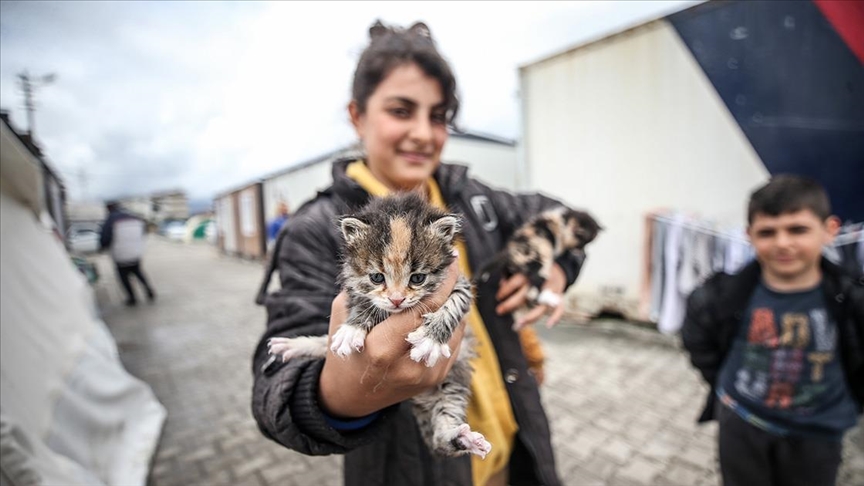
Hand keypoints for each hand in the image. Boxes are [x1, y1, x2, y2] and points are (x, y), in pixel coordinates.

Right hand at [318, 258, 466, 417]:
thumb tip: (398, 262)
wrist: (352, 395)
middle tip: (451, 267)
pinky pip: (453, 342)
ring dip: (453, 304)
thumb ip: (369, 288)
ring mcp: (427, 375)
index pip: (424, 307)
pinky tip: (443, 308)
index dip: (442, 280)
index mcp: (383, 348)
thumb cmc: (346, 349)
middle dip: (452, 289)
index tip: (449, 258)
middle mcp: (409, 365)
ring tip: (448, 284)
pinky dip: (451, 322)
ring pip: (455, 328)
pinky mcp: (437, 378)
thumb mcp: (346, 315)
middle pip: (445, 317)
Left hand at [495, 263, 566, 329]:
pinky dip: (556, 317)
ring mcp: (551, 290)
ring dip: (530, 317)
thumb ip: (511, 275)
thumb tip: (501, 284)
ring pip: (541, 306)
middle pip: (524, 296)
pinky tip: (549, 325)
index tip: (498, 297)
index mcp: (529, 272)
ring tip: (518, 325)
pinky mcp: (559, 296)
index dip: (505, 291)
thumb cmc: (535, 268)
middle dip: (510, 305)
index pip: (514, 283)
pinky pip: (560, 308)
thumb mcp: (522, 266)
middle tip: (499, 311)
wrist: (558, 266)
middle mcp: (540, 282)